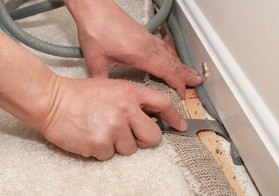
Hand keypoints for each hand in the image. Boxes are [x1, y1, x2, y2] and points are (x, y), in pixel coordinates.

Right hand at [39, 77, 186, 160]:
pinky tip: (92, 136)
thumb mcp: (112, 87)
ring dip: (118, 144)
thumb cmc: (80, 94)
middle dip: (145, 139)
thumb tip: (149, 115)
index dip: (175, 116)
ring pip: (131, 149)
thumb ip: (133, 100)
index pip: (163, 103)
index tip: (181, 125)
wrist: (52, 101)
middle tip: (132, 135)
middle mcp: (126, 110)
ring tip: (102, 131)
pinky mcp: (100, 144)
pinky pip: (110, 156)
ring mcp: (114, 128)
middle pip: (153, 136)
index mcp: (130, 93)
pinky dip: (102, 150)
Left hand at [64, 0, 201, 97]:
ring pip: (171, 54)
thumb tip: (104, 94)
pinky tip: (173, 56)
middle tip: (198, 83)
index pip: (167, 72)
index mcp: (141, 55)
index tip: (182, 94)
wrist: (95, 8)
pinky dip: (172, 54)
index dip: (177, 84)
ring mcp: (148, 39)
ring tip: (191, 72)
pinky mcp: (144, 34)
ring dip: (182, 65)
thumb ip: (102, 80)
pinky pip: (164, 46)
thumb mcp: (96, 60)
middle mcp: (149, 46)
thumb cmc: (96, 29)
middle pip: (174, 63)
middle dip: (187, 75)